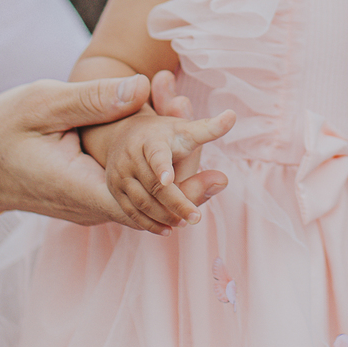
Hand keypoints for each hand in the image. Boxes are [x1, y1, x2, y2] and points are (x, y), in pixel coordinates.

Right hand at [0, 78, 226, 229]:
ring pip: (144, 203)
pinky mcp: (92, 197)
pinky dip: (154, 176)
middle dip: (188, 184)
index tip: (216, 173)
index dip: (182, 192)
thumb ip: (92, 99)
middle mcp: (91, 207)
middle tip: (222, 166)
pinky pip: (131, 194)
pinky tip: (171, 144)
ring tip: (204, 146)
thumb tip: (141, 88)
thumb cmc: (2, 131)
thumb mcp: (43, 103)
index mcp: (81, 188)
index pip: (143, 204)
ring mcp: (92, 206)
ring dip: (174, 179)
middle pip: (153, 207)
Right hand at [94, 102, 235, 232]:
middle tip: (196, 218)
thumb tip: (233, 116)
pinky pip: (131, 212)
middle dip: (176, 203)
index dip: (162, 167)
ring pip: (142, 202)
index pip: (156, 155)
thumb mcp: (186, 129)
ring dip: (163, 216)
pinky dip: (149, 223)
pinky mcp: (114, 190)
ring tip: (185, 223)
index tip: (169, 180)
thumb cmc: (166, 135)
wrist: (127, 135)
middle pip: (154, 186)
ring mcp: (120, 175)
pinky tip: (168, 230)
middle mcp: (130, 157)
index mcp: (151, 140)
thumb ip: (210, 129)